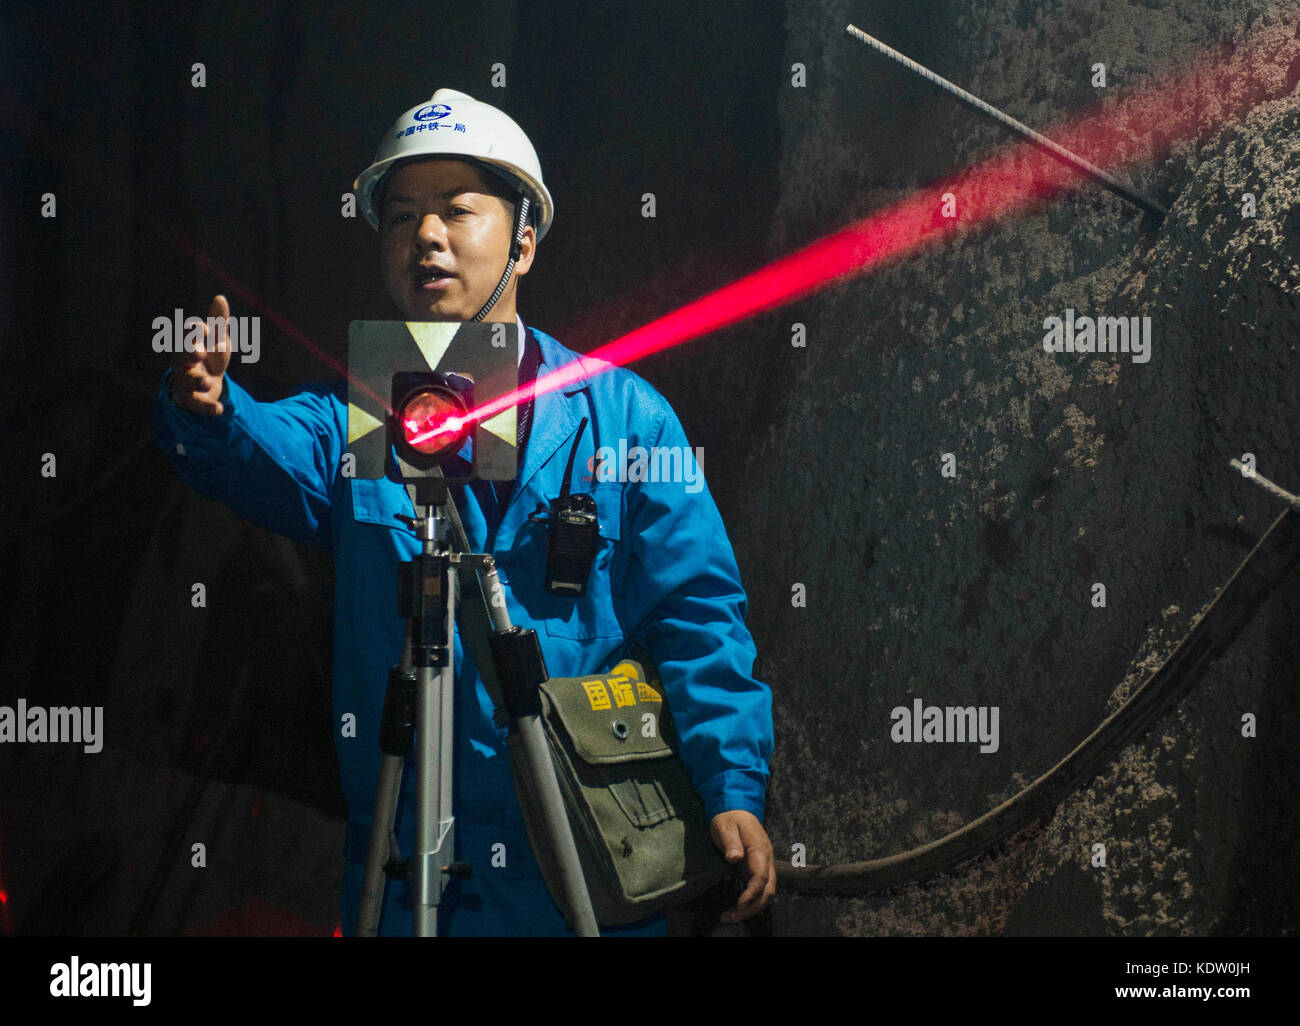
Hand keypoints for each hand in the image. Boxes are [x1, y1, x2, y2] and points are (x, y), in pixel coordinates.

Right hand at [169, 294, 231, 415]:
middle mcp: (183, 363)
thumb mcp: (217, 340)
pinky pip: (199, 405)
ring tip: (208, 380)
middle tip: (199, 352)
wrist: (206, 386)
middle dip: (189, 353)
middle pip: (181, 357)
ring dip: (198, 380)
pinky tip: (218, 410)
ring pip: (189, 381)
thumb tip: (220, 297)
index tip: (205, 329)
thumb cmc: (209, 358)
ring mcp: (187, 382)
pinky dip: (208, 407)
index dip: (194, 333)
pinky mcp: (194, 401)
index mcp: (188, 345)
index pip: (187, 336)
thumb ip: (218, 322)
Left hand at [710, 809, 774, 922]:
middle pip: (768, 890)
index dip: (751, 893)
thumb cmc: (729, 817)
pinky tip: (738, 908)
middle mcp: (766, 859)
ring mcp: (764, 864)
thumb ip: (730, 841)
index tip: (738, 904)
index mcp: (759, 849)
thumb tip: (735, 857)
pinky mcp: (759, 868)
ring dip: (752, 907)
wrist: (736, 808)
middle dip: (752, 907)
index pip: (761, 876)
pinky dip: (752, 901)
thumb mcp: (725, 826)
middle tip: (731, 917)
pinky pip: (760, 888)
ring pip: (766, 892)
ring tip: (731, 916)